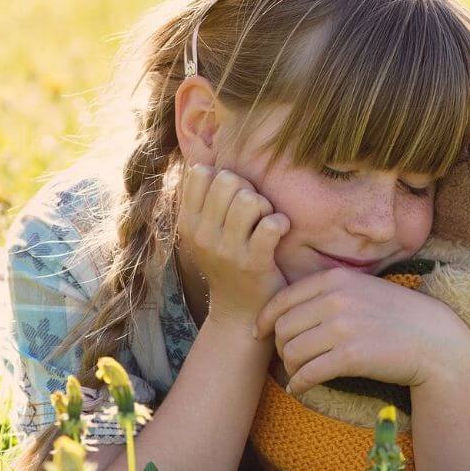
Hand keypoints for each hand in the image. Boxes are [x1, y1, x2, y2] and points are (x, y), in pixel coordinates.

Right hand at [176, 164, 288, 328]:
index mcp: (187, 223)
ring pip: (250, 200)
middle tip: (254, 212)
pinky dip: (281, 224)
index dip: (223, 176)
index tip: (232, 198)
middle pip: (228, 180)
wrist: (239, 312)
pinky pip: (272, 224)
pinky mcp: (254, 263)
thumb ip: (204, 199)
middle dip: (248, 189)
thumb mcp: (205, 232)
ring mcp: (227, 251)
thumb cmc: (228, 262)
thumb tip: (204, 158)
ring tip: (265, 222)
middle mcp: (202, 236)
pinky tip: (279, 233)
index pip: (200, 173)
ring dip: (265, 206)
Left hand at [255, 267, 469, 395]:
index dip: (264, 319)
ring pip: (291, 351)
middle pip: (282, 327)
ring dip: (290, 368)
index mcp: (335, 279)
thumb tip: (287, 312)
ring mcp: (343, 327)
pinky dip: (298, 384)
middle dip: (279, 346)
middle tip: (288, 358)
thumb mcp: (362, 289)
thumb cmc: (397, 316)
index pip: (282, 299)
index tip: (259, 334)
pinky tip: (300, 388)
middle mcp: (336, 299)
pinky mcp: (351, 356)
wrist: (434, 340)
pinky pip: (307, 373)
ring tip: (298, 374)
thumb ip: (328, 292)